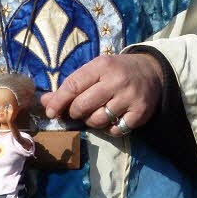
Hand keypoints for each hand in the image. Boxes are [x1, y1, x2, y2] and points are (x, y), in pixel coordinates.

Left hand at [41, 53, 164, 135]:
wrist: (152, 72)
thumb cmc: (116, 71)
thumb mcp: (95, 71)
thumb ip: (70, 86)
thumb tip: (44, 102)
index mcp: (103, 66)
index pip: (73, 86)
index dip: (58, 101)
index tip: (51, 112)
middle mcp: (117, 81)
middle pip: (82, 106)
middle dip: (75, 112)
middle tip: (80, 110)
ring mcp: (130, 98)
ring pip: (97, 121)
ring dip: (92, 121)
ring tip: (98, 112)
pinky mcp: (140, 113)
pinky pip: (114, 131)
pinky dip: (109, 129)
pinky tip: (113, 118)